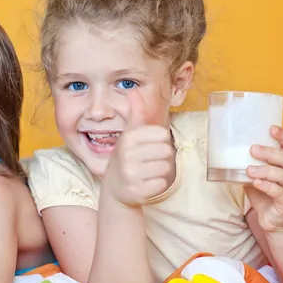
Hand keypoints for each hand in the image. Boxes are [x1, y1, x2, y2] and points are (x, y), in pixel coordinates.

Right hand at [103, 90, 175, 206]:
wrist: (115, 188)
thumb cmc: (127, 156)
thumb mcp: (129, 134)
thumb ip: (135, 112)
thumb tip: (133, 91)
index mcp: (128, 138)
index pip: (163, 135)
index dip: (160, 141)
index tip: (149, 146)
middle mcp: (128, 155)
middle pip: (167, 151)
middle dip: (162, 156)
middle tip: (149, 160)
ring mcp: (131, 175)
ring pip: (166, 168)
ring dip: (160, 171)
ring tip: (148, 171)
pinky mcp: (137, 191)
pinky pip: (162, 184)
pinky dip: (157, 185)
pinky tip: (146, 183)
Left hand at [244, 126, 282, 231]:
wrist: (273, 219)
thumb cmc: (264, 192)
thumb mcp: (254, 175)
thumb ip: (247, 163)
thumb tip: (226, 150)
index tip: (271, 128)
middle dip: (269, 152)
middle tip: (252, 149)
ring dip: (265, 170)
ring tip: (249, 169)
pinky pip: (279, 192)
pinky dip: (267, 186)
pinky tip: (255, 183)